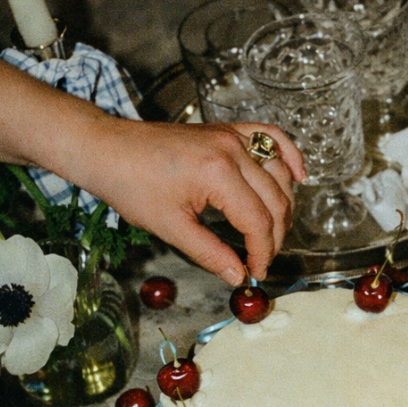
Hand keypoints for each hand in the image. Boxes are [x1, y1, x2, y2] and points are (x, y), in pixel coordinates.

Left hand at [82, 118, 305, 281]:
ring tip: (273, 232)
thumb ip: (210, 253)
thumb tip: (238, 275)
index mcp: (217, 173)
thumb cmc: (131, 185)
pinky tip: (299, 175)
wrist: (108, 150)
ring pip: (279, 173)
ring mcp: (232, 136)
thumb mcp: (171, 227)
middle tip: (262, 259)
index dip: (262, 251)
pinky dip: (289, 155)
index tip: (256, 271)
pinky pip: (270, 137)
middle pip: (275, 199)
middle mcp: (232, 150)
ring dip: (284, 205)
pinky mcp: (227, 131)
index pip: (257, 221)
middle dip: (275, 235)